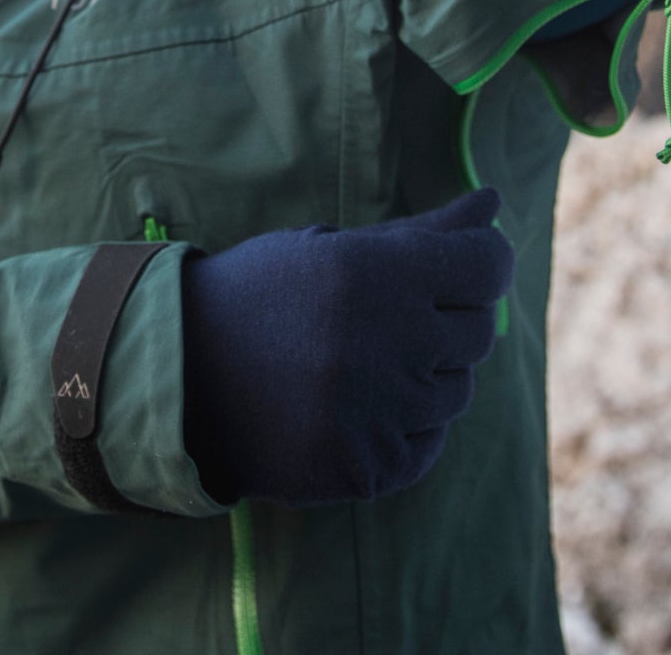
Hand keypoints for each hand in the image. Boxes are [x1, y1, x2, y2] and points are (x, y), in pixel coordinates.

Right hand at [178, 189, 511, 505]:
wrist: (177, 379)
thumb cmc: (260, 296)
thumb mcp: (331, 247)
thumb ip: (422, 232)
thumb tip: (493, 202)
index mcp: (376, 274)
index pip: (487, 266)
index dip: (480, 264)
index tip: (458, 269)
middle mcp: (386, 344)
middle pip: (477, 332)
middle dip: (444, 320)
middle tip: (384, 321)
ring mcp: (379, 413)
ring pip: (455, 392)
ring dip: (422, 377)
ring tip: (355, 366)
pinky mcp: (366, 468)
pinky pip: (426, 445)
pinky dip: (402, 428)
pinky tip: (351, 408)